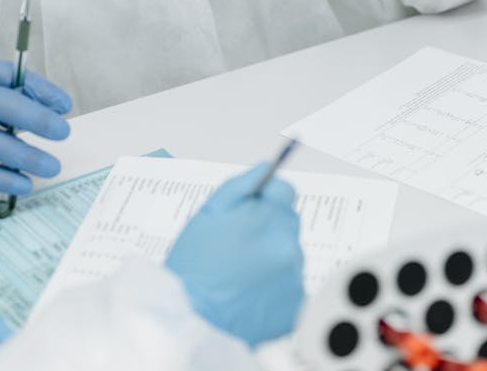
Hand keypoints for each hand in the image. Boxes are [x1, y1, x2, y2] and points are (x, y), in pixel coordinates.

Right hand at [0, 55, 71, 193]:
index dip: (40, 89)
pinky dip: (0, 177)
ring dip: (23, 155)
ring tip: (50, 166)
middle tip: (62, 132)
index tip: (65, 106)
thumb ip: (17, 91)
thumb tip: (59, 107)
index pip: (7, 73)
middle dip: (33, 118)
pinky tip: (23, 183)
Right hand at [165, 162, 303, 346]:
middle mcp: (287, 245)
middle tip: (239, 247)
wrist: (190, 320)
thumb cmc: (194, 264)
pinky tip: (251, 293)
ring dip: (272, 257)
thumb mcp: (209, 212)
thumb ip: (241, 185)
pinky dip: (276, 288)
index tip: (250, 213)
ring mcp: (293, 278)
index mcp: (266, 217)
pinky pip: (291, 285)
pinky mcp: (295, 307)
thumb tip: (267, 167)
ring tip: (241, 274)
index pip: (285, 191)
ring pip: (289, 254)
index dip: (266, 200)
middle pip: (287, 222)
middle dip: (269, 228)